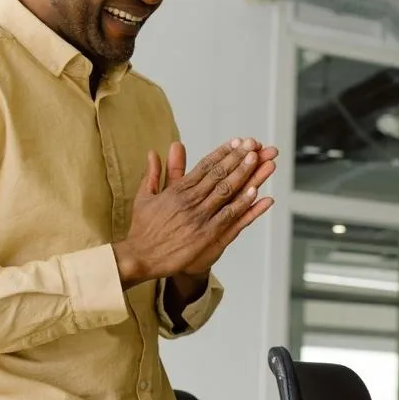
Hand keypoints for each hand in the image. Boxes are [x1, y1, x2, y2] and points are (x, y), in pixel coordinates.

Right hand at [113, 138, 276, 287]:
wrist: (141, 257)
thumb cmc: (144, 228)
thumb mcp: (144, 196)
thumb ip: (152, 174)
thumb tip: (152, 153)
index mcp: (178, 190)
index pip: (205, 166)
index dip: (223, 152)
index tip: (237, 142)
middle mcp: (190, 200)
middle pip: (219, 174)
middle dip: (237, 158)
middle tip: (253, 144)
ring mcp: (199, 217)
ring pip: (226, 191)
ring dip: (243, 174)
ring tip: (257, 159)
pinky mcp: (206, 234)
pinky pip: (228, 216)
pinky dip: (242, 204)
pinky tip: (255, 192)